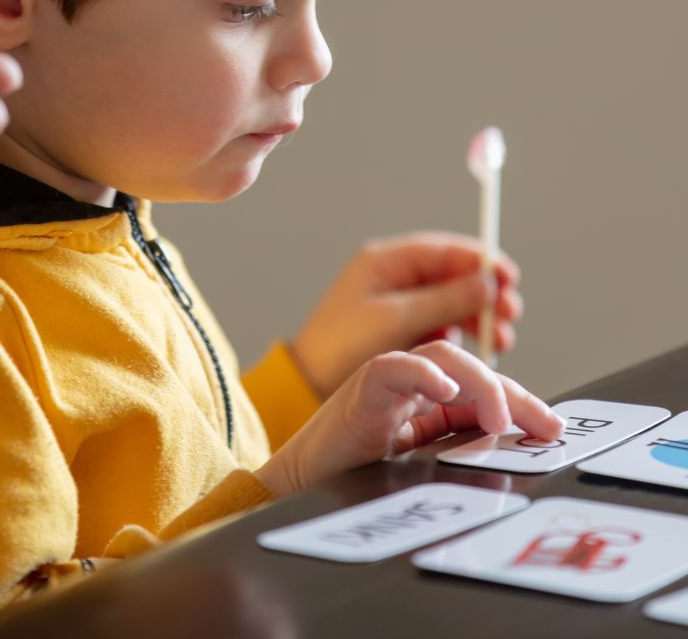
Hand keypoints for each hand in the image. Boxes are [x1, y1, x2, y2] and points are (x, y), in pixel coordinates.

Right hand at [256, 341, 562, 496]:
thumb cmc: (352, 481)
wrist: (297, 491)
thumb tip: (510, 454)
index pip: (480, 388)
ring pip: (439, 356)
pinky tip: (444, 387)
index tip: (551, 430)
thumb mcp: (421, 470)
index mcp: (425, 405)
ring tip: (497, 418)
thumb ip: (457, 454)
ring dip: (478, 382)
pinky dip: (420, 372)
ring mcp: (384, 384)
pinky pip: (392, 369)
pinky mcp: (360, 393)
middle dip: (510, 392)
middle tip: (539, 427)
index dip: (520, 402)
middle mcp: (408, 386)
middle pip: (467, 366)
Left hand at [291, 232, 522, 397]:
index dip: (480, 261)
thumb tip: (487, 283)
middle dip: (484, 294)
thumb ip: (444, 299)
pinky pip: (440, 324)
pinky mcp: (401, 330)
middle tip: (509, 313)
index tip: (508, 277)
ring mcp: (397, 304)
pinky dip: (461, 333)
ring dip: (477, 317)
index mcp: (385, 262)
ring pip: (450, 302)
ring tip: (498, 339)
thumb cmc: (342, 346)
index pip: (443, 251)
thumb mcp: (398, 319)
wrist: (310, 383)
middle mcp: (393, 278)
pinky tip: (474, 350)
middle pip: (451, 276)